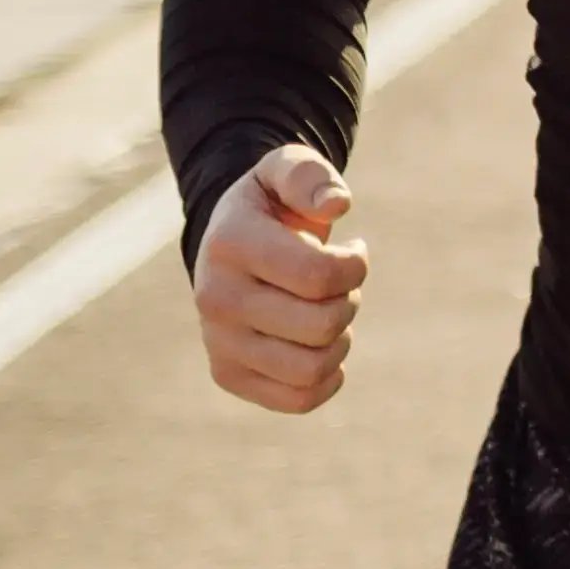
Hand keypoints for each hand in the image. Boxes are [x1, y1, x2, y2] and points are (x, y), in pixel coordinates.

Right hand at [192, 143, 369, 413]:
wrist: (230, 243)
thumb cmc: (273, 205)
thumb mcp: (287, 169)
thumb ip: (311, 176)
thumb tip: (336, 205)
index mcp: (230, 244)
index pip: (321, 275)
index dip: (355, 266)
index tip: (351, 251)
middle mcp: (214, 298)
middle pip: (323, 325)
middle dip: (349, 300)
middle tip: (337, 284)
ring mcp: (217, 341)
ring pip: (313, 368)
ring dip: (340, 339)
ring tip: (327, 312)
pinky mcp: (227, 374)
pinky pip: (298, 399)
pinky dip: (327, 378)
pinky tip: (321, 346)